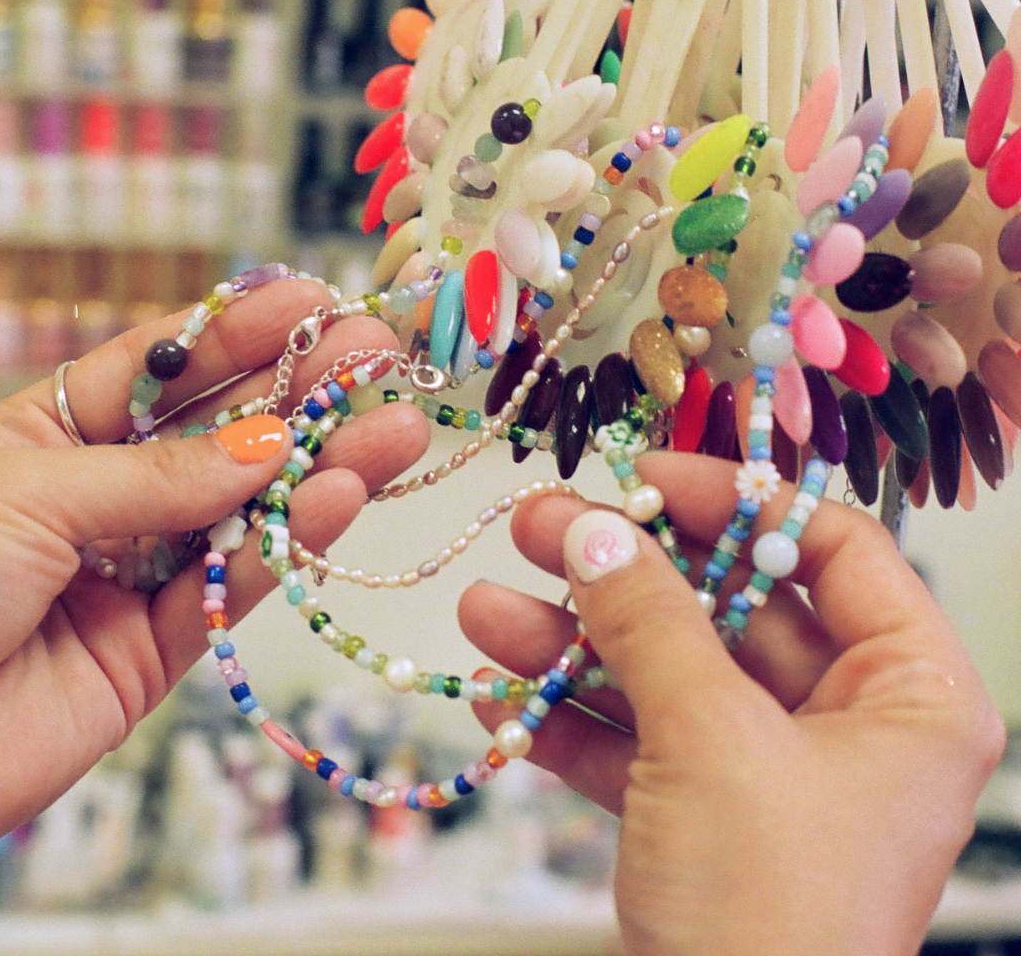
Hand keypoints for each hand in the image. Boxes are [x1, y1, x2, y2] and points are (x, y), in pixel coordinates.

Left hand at [0, 277, 428, 863]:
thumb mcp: (31, 496)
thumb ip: (160, 478)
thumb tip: (270, 443)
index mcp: (47, 436)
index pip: (156, 370)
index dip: (234, 334)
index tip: (308, 301)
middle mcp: (99, 498)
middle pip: (216, 435)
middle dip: (297, 393)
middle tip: (375, 356)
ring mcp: (133, 573)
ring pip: (243, 511)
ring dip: (320, 468)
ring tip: (393, 429)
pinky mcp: (156, 649)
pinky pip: (233, 587)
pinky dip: (288, 546)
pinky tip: (339, 497)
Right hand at [460, 451, 1004, 955]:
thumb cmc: (769, 913)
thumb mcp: (710, 740)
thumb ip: (649, 621)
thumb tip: (591, 530)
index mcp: (905, 694)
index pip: (830, 547)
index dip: (737, 499)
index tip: (645, 477)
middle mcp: (846, 723)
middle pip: (727, 605)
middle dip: (623, 572)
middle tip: (536, 528)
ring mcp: (768, 770)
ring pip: (665, 672)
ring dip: (572, 644)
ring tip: (485, 610)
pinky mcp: (703, 816)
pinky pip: (635, 742)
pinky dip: (568, 720)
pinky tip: (496, 696)